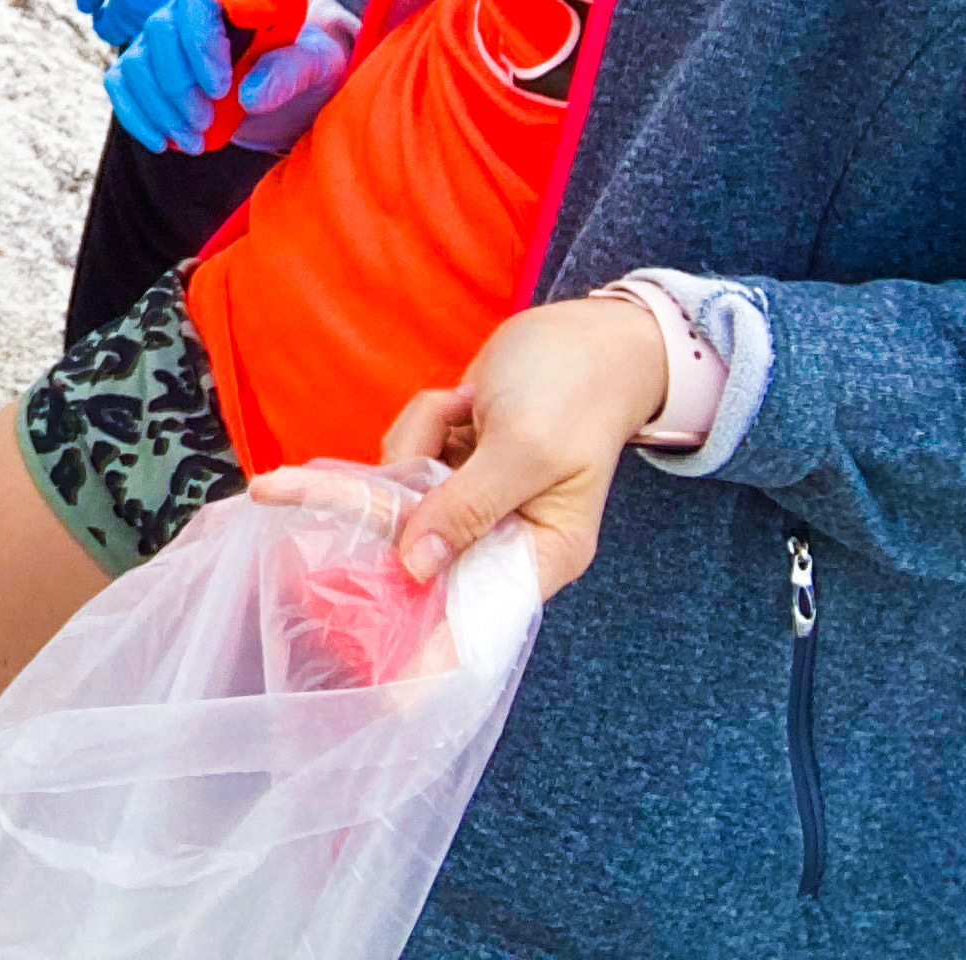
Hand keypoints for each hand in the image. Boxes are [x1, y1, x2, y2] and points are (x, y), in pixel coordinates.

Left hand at [74, 0, 239, 49]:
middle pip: (139, 31)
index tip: (102, 8)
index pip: (109, 33)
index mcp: (129, 10)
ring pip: (167, 20)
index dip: (102, 20)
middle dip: (129, 16)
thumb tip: (86, 9)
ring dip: (156, 7)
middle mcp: (160, 17)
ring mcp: (189, 7)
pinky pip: (193, 4)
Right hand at [104, 0, 354, 153]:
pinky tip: (163, 143)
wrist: (292, 80)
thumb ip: (289, 70)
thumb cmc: (306, 60)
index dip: (200, 43)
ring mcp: (162, 38)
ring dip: (160, 108)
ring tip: (195, 143)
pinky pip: (121, 83)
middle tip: (205, 124)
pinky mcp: (148, 67)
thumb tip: (250, 95)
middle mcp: (187, 9)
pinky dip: (136, 115)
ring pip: (137, 63)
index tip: (220, 89)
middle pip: (159, 31)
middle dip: (179, 86)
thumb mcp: (316, 62)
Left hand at [343, 296, 672, 602]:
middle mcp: (505, 536)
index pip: (479, 609)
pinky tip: (459, 400)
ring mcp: (474, 501)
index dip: (428, 620)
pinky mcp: (453, 466)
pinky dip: (422, 425)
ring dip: (419, 441)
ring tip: (465, 405)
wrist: (582, 334)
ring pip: (404, 495)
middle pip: (423, 550)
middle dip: (409, 492)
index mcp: (543, 551)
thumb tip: (415, 567)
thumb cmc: (573, 389)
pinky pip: (406, 460)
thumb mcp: (525, 449)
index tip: (383, 632)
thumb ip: (469, 507)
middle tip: (414, 447)